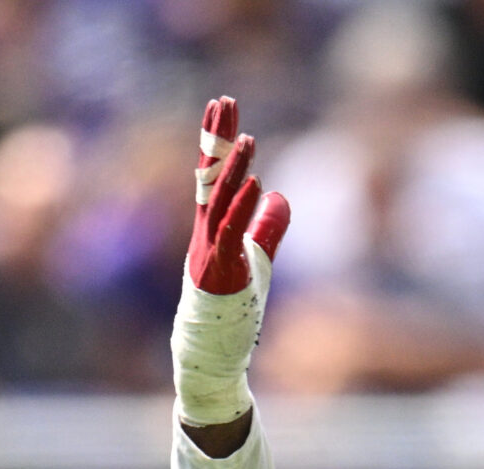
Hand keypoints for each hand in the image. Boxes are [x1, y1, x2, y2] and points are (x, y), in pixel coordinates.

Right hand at [175, 95, 291, 429]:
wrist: (212, 352)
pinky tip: (256, 184)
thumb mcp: (257, 256)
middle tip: (225, 102)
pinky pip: (229, 234)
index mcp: (211, 226)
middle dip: (217, 139)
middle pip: (209, 176)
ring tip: (248, 139)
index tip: (220, 107)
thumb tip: (279, 194)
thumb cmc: (233, 306)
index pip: (211, 173)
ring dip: (234, 169)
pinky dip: (242, 209)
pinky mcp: (218, 272)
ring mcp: (208, 251)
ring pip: (219, 201)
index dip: (216, 139)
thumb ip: (267, 226)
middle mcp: (204, 233)